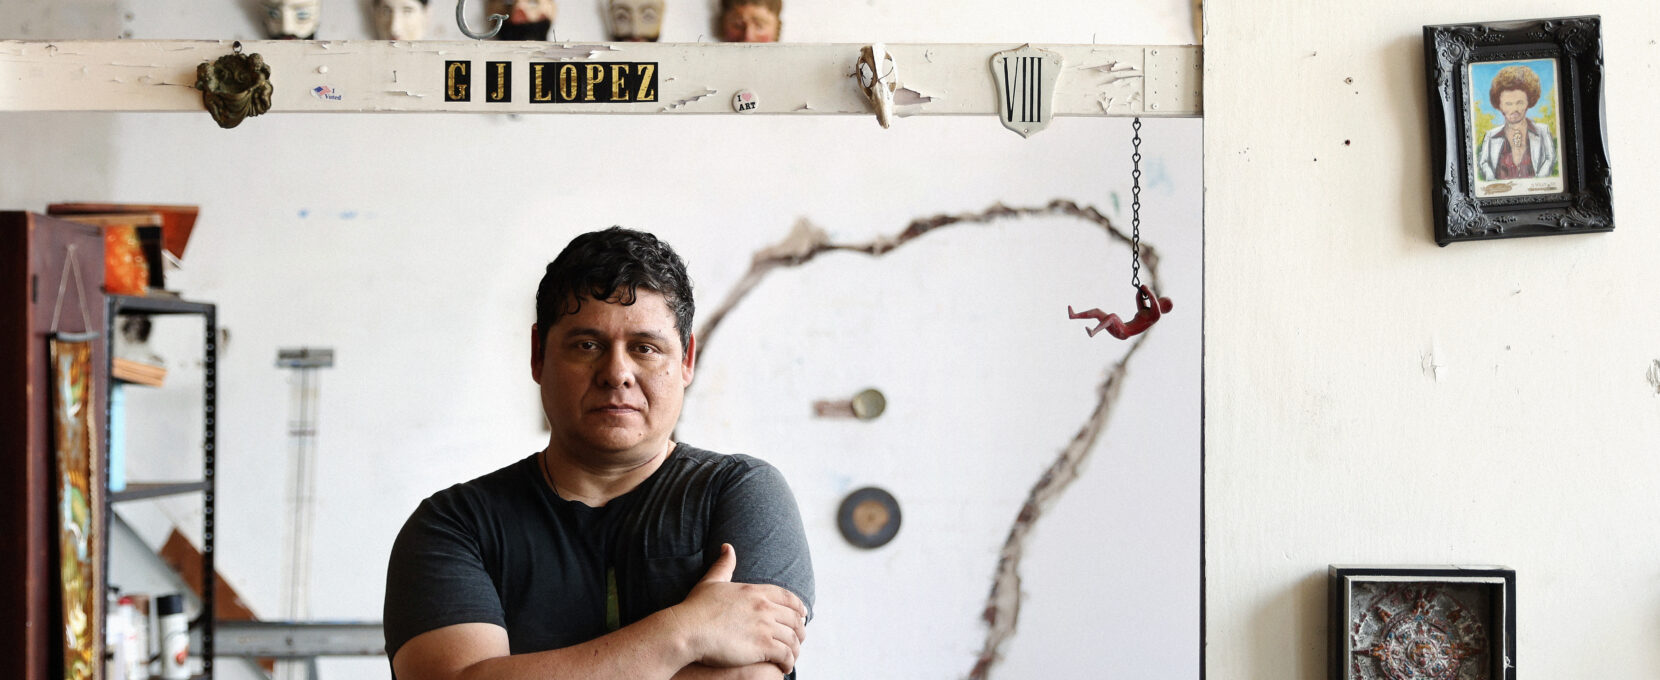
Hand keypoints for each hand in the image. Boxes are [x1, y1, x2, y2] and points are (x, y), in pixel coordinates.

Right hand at [669, 544, 806, 673]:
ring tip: (792, 657)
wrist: (687, 630)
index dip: (799, 607)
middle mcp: (764, 607)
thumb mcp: (712, 581)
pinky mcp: (762, 646)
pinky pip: (786, 655)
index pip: (788, 598)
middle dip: (799, 630)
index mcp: (755, 591)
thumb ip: (724, 565)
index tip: (802, 615)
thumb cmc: (695, 608)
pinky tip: (785, 666)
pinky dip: (789, 662)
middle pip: (794, 619)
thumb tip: (727, 547)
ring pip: (793, 638)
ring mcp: (764, 627)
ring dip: (795, 649)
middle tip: (798, 638)